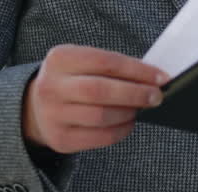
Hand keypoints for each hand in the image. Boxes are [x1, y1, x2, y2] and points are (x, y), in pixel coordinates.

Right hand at [22, 44, 167, 153]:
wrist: (35, 106)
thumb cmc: (72, 79)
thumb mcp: (83, 62)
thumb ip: (112, 66)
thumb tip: (152, 78)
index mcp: (60, 58)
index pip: (106, 62)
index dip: (138, 70)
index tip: (162, 77)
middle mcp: (51, 86)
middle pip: (101, 90)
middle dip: (136, 93)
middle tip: (157, 96)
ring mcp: (53, 115)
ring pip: (101, 116)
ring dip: (129, 112)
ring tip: (141, 108)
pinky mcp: (60, 139)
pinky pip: (98, 138)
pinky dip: (120, 131)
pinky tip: (128, 123)